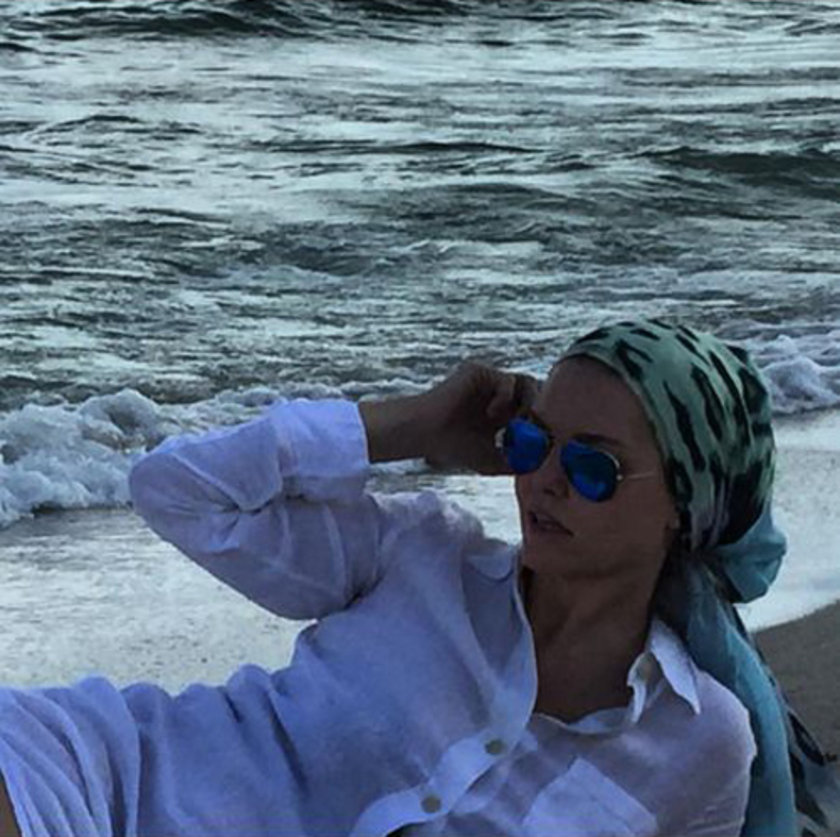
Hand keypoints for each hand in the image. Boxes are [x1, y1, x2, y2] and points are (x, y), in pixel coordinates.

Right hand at [418, 361, 540, 474]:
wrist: (425, 435)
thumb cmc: (452, 448)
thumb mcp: (491, 462)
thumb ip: (514, 463)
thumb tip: (538, 463)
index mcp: (504, 413)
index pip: (535, 410)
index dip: (542, 424)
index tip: (539, 442)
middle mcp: (499, 394)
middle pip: (537, 392)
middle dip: (539, 412)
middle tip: (531, 430)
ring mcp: (490, 382)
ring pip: (527, 381)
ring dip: (527, 402)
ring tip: (515, 421)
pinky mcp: (480, 372)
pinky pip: (506, 378)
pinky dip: (505, 397)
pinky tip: (492, 414)